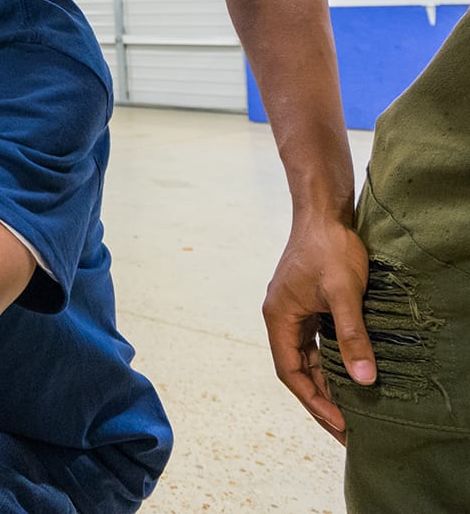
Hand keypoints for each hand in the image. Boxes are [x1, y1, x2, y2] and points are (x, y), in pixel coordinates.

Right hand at [263, 214, 373, 441]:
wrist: (323, 213)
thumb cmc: (329, 248)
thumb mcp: (344, 293)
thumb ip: (351, 335)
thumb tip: (364, 380)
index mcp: (278, 316)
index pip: (290, 372)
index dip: (314, 402)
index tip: (340, 424)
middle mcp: (280, 316)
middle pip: (296, 369)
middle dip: (320, 400)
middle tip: (348, 429)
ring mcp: (292, 310)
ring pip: (306, 357)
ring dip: (325, 382)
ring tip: (350, 410)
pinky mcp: (306, 304)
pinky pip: (314, 343)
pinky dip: (329, 363)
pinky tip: (348, 374)